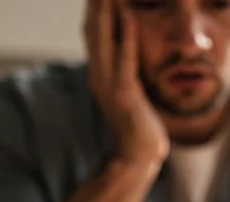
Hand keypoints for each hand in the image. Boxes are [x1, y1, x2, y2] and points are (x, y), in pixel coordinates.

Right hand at [85, 0, 168, 165]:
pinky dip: (125, 33)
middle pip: (92, 29)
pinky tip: (128, 13)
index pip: (93, 34)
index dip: (94, 10)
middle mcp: (98, 75)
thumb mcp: (129, 95)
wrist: (136, 158)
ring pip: (102, 37)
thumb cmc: (138, 129)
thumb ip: (126, 75)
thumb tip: (130, 58)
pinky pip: (124, 57)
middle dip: (94, 4)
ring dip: (105, 9)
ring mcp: (108, 83)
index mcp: (99, 75)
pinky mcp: (124, 92)